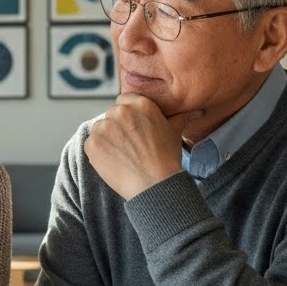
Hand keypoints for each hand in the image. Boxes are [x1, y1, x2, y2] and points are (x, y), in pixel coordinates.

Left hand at [84, 94, 201, 199]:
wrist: (155, 185)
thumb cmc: (166, 158)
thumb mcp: (175, 132)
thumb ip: (179, 117)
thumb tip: (195, 111)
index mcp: (140, 103)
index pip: (124, 100)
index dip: (128, 116)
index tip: (133, 130)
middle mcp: (121, 112)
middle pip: (111, 114)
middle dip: (117, 127)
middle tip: (130, 146)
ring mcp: (104, 127)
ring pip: (100, 128)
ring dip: (106, 139)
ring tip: (123, 155)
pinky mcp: (92, 144)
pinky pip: (91, 143)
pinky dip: (98, 152)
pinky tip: (113, 162)